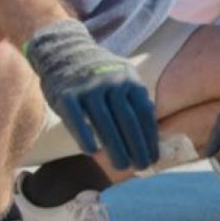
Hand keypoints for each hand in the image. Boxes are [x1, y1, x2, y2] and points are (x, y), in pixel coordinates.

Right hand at [25, 19, 157, 170]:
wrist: (65, 54)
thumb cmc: (100, 77)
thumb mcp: (124, 80)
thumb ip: (136, 102)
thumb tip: (152, 135)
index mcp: (130, 80)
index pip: (143, 114)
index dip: (150, 138)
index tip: (153, 158)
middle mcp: (111, 83)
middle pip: (126, 120)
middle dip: (136, 146)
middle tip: (141, 166)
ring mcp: (88, 88)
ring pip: (104, 122)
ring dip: (115, 147)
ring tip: (122, 166)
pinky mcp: (66, 94)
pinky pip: (76, 118)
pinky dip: (85, 135)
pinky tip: (93, 152)